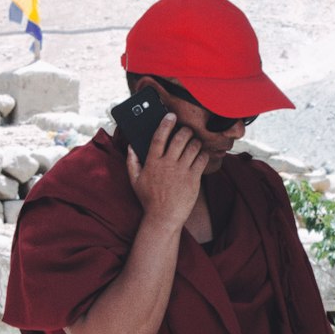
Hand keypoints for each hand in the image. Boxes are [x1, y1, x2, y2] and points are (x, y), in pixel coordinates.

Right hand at [127, 112, 208, 228]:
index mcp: (152, 162)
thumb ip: (131, 162)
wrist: (163, 218)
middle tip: (187, 131)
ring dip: (196, 141)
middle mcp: (167, 164)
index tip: (171, 115)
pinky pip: (202, 159)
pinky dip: (203, 154)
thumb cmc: (149, 200)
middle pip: (180, 138)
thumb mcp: (135, 181)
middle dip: (186, 130)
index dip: (165, 123)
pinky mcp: (193, 179)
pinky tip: (201, 155)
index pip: (159, 137)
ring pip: (193, 146)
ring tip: (195, 143)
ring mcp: (181, 171)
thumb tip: (130, 147)